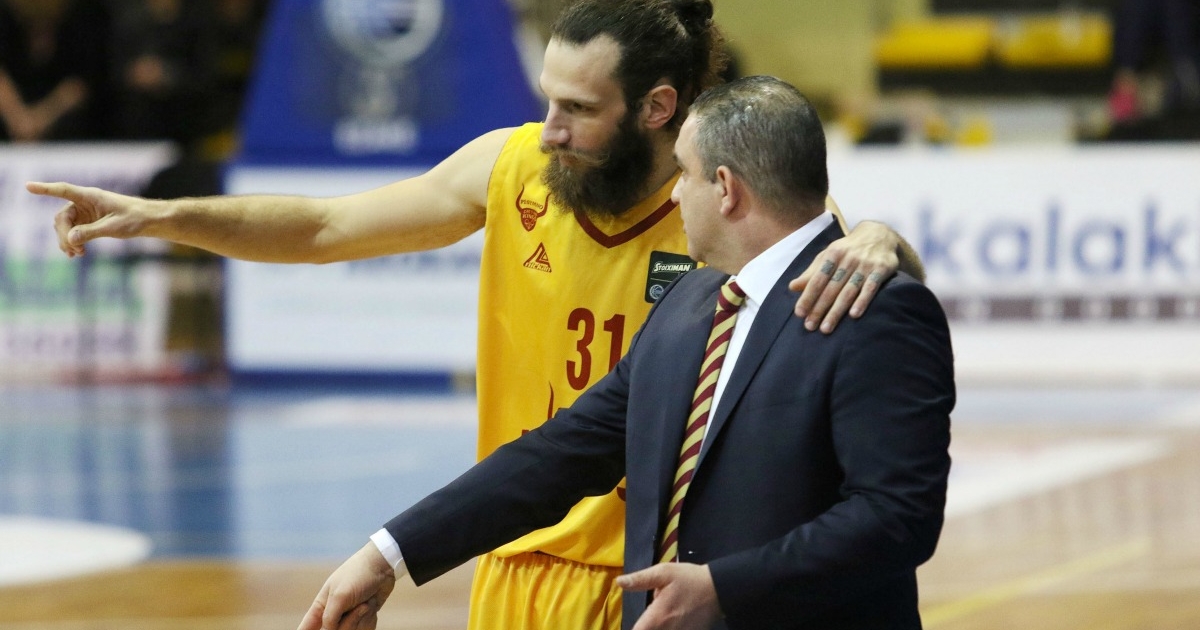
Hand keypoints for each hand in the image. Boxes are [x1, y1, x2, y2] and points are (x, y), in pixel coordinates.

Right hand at [26, 181, 149, 257]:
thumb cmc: (135, 219)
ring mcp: (85, 212)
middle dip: (64, 235)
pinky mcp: (89, 221)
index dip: (45, 189)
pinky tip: (76, 253)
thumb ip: (91, 232)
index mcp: (91, 196)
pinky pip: (74, 231)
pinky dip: (73, 241)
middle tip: (73, 251)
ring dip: (67, 240)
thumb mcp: (114, 227)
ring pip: (66, 226)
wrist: (148, 221)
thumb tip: (70, 239)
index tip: (28, 186)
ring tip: (76, 254)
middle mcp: (85, 202)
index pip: (63, 190)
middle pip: (62, 217)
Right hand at [297, 543, 396, 629]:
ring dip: (361, 619)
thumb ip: (330, 618)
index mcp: (321, 606)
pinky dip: (370, 620)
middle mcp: (333, 614)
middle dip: (349, 623)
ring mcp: (349, 617)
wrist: (384, 566)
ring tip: (366, 603)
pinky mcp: (363, 619)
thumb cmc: (358, 575)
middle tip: (359, 606)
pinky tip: (372, 606)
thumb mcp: (340, 596)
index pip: (306, 627)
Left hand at [616, 563, 719, 629]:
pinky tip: (671, 620)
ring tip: (660, 616)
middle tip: (646, 618)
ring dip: (656, 627)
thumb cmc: (689, 579)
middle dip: (644, 627)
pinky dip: (669, 628)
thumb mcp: (664, 573)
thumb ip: (640, 580)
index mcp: (657, 618)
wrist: (719, 588)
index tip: (633, 623)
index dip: (633, 629)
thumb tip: (619, 582)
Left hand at [790, 220, 899, 332]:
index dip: (808, 296)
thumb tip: (792, 287)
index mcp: (833, 254)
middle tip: (810, 326)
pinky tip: (854, 315)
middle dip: (819, 308)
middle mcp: (848, 259)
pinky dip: (862, 301)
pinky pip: (871, 287)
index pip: (817, 279)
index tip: (800, 313)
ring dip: (837, 311)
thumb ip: (812, 273)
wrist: (879, 234)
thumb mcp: (829, 256)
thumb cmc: (847, 250)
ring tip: (826, 328)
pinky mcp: (882, 269)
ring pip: (849, 291)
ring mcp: (865, 264)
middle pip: (831, 288)